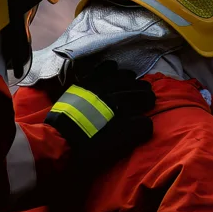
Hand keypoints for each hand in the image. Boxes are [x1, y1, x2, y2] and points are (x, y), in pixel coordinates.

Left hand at [47, 59, 155, 174]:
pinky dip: (106, 68)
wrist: (59, 142)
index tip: (153, 101)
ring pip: (114, 75)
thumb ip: (135, 130)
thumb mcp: (116, 143)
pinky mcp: (80, 87)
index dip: (146, 98)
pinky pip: (96, 72)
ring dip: (125, 76)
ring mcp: (92, 87)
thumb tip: (147, 121)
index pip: (137, 97)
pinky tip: (112, 66)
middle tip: (147, 89)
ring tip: (132, 77)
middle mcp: (106, 91)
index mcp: (116, 105)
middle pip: (127, 84)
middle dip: (139, 87)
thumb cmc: (90, 144)